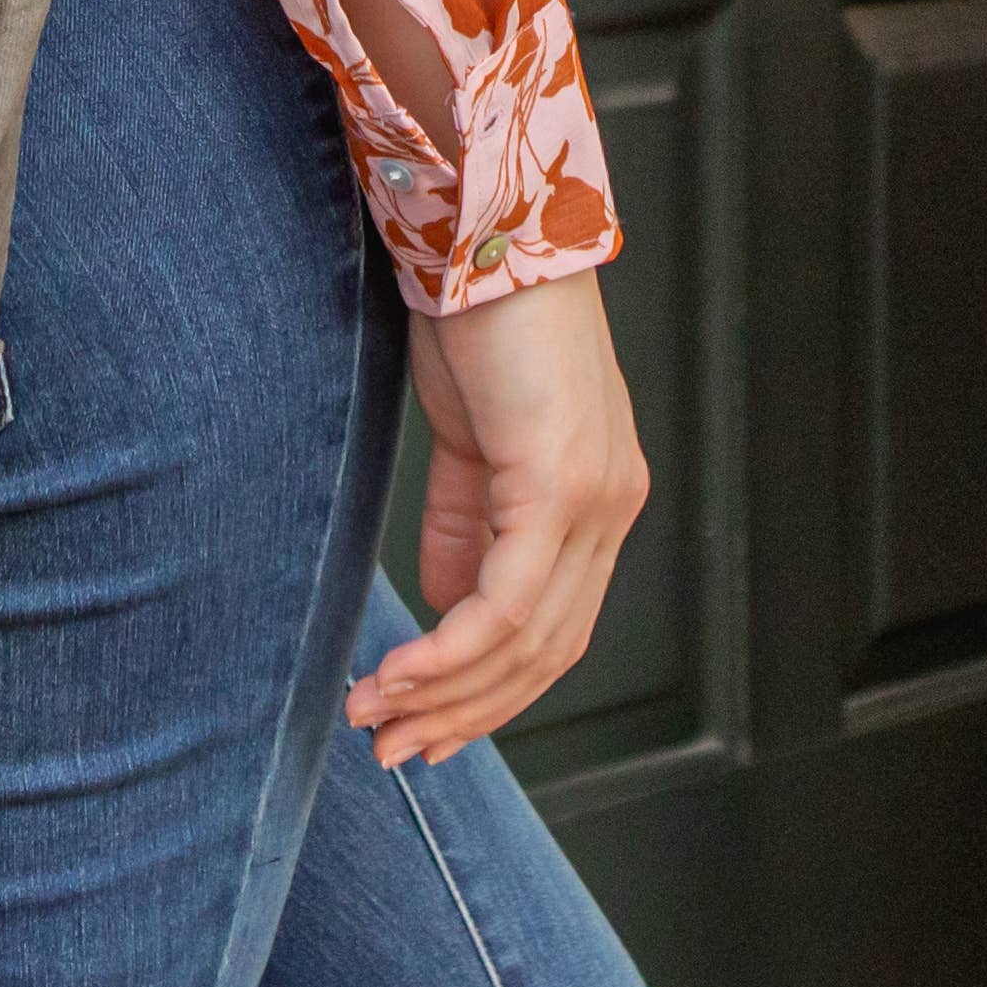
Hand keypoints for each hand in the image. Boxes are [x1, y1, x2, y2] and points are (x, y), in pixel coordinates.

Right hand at [353, 273, 646, 767]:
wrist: (488, 235)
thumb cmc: (479, 323)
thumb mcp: (470, 442)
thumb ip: (464, 526)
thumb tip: (443, 606)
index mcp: (597, 501)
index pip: (554, 632)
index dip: (490, 695)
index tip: (425, 732)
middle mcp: (611, 508)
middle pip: (546, 654)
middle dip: (464, 715)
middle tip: (392, 751)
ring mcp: (596, 499)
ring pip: (527, 640)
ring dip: (444, 693)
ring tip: (375, 719)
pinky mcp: (561, 484)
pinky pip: (508, 600)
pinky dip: (450, 650)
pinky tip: (400, 674)